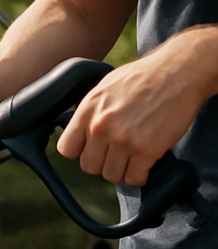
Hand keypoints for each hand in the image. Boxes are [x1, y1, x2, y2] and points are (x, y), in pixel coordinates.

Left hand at [57, 27, 217, 184]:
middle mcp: (101, 126)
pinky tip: (145, 164)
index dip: (80, 152)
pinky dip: (139, 175)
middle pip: (89, 166)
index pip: (67, 149)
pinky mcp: (146, 149)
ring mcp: (123, 139)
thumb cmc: (144, 77)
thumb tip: (79, 133)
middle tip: (117, 153)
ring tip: (132, 158)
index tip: (94, 148)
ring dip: (122, 170)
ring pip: (111, 175)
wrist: (180, 71)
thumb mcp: (105, 87)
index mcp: (88, 110)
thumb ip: (90, 112)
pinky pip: (134, 178)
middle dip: (103, 162)